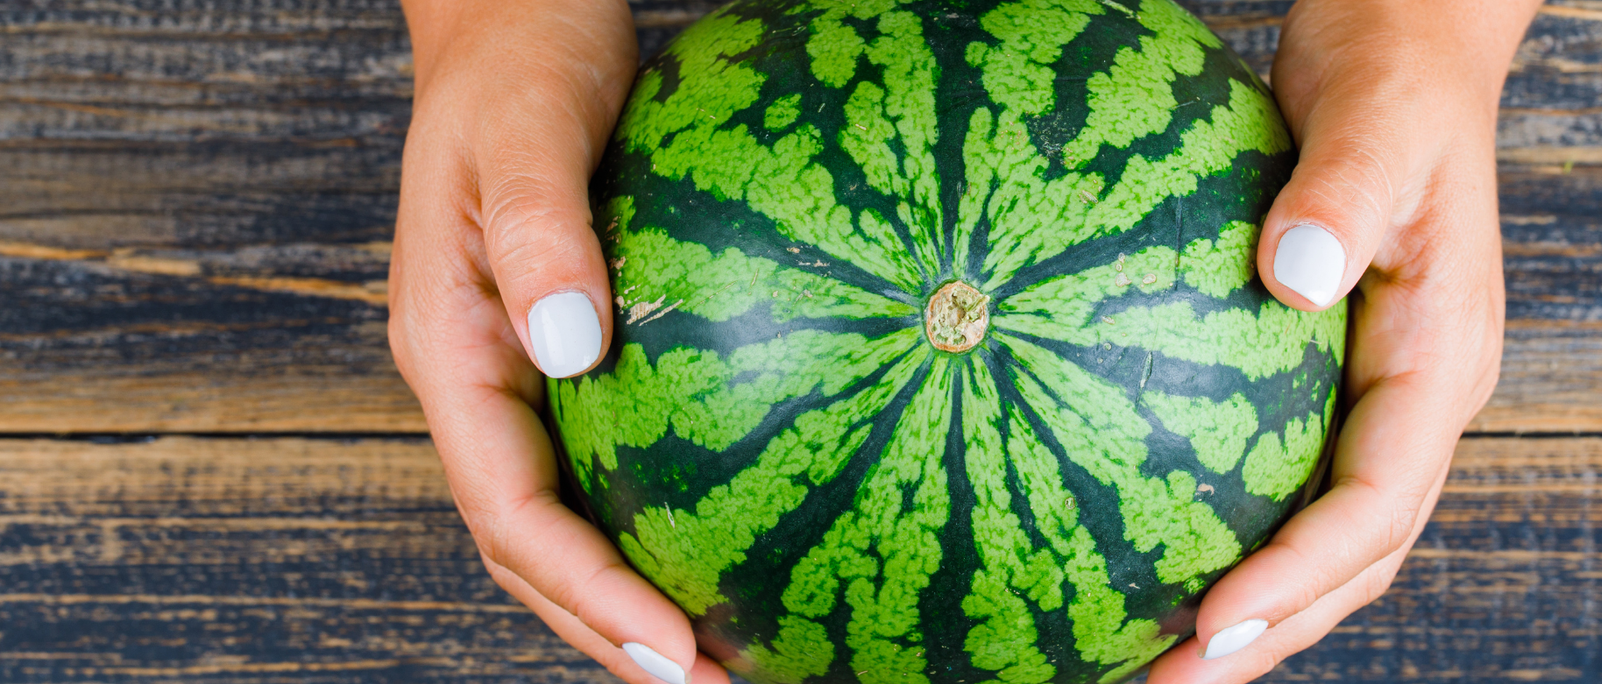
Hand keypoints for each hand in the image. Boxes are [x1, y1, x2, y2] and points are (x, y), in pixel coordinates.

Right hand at [388, 1, 724, 681]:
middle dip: (609, 629)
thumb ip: (541, 231)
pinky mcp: (563, 356)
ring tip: (718, 652)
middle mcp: (476, 381)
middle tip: (708, 682)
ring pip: (562, 518)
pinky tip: (732, 535)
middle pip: (531, 548)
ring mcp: (516, 375)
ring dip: (627, 595)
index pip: (509, 513)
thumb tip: (570, 351)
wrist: (514, 21)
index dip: (586, 593)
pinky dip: (653, 519)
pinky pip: (602, 461)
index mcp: (448, 349)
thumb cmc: (520, 63)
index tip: (674, 648)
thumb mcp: (528, 129)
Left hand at [1147, 0, 1530, 679]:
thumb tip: (1293, 276)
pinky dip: (1231, 528)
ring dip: (1255, 607)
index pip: (1375, 506)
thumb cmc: (1393, 79)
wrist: (1406, 48)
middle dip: (1271, 634)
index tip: (1208, 626)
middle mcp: (1417, 400)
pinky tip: (1143, 539)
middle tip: (1168, 683)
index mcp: (1442, 362)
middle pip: (1354, 559)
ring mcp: (1377, 396)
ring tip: (1154, 656)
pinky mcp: (1330, 379)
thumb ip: (1341, 194)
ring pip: (1325, 536)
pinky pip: (1285, 476)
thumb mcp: (1374, 123)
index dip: (1297, 579)